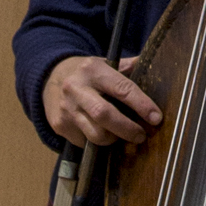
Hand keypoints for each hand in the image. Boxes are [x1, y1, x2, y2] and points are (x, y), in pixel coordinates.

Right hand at [42, 54, 162, 148]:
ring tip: (120, 135)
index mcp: (93, 70)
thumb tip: (156, 63)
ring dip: (113, 139)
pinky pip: (84, 142)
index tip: (156, 118)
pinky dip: (96, 142)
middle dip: (127, 129)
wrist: (49, 77)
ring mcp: (67, 108)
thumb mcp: (105, 63)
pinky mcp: (59, 125)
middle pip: (105, 115)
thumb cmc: (86, 73)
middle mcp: (77, 88)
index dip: (142, 105)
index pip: (122, 89)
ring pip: (95, 134)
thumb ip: (129, 67)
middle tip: (141, 135)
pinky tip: (101, 133)